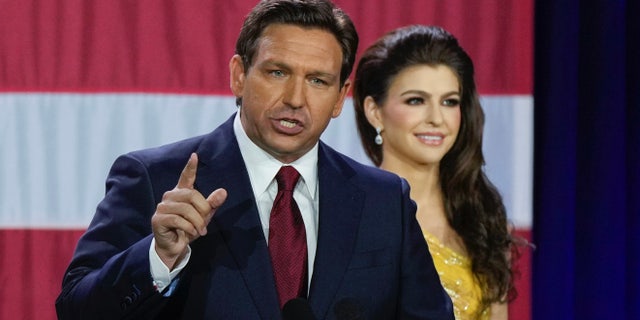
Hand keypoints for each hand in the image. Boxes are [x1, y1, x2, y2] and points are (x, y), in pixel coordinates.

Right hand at [151, 153, 227, 268]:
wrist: (175, 247)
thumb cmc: (189, 229)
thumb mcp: (204, 216)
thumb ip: (212, 204)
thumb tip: (223, 192)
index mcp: (181, 193)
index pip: (186, 177)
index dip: (190, 167)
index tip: (194, 155)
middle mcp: (170, 196)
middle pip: (192, 195)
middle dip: (203, 210)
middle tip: (205, 224)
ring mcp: (162, 207)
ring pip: (186, 209)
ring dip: (197, 222)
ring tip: (199, 231)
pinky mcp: (158, 218)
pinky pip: (178, 220)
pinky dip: (189, 228)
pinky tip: (190, 233)